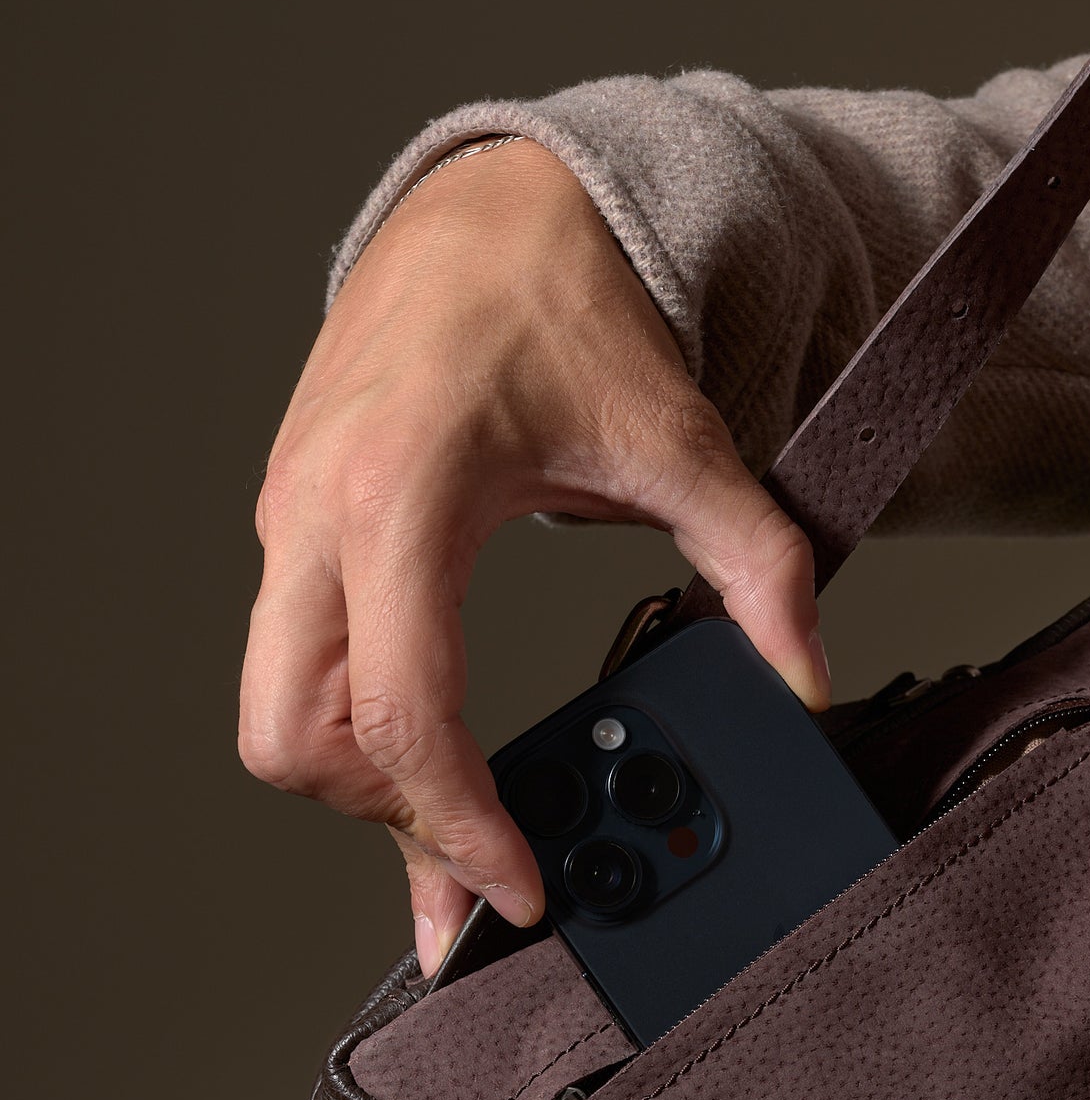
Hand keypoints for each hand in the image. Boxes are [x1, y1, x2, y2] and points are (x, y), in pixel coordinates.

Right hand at [240, 139, 828, 974]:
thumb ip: (757, 567)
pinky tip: (432, 729)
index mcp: (405, 493)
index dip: (456, 828)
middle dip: (379, 814)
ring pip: (277, 710)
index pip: (401, 714)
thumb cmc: (563, 304)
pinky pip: (294, 658)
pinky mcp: (291, 523)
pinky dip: (354, 716)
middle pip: (291, 736)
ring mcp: (289, 518)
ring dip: (360, 775)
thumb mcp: (683, 439)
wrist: (495, 207)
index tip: (515, 891)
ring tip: (463, 798)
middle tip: (477, 842)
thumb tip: (802, 679)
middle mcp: (318, 512)